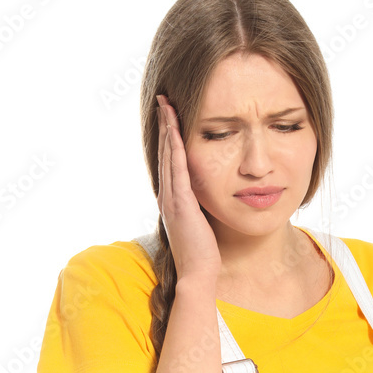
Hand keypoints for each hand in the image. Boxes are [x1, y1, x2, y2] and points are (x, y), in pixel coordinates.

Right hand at [156, 94, 221, 281]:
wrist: (197, 273)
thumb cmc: (203, 253)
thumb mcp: (202, 222)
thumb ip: (201, 206)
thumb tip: (209, 194)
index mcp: (174, 199)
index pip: (171, 160)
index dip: (169, 136)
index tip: (171, 115)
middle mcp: (168, 195)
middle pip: (166, 152)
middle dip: (165, 124)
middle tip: (163, 99)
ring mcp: (172, 198)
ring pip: (169, 155)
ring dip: (167, 128)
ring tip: (166, 104)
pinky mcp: (180, 203)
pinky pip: (178, 168)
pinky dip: (175, 147)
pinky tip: (175, 129)